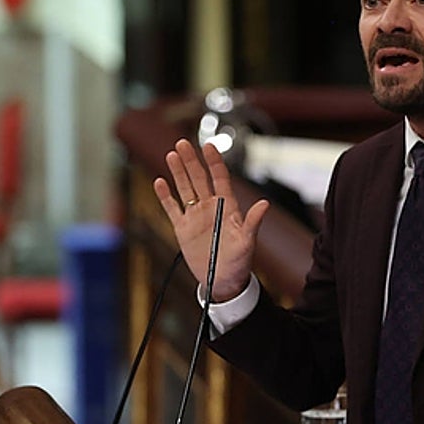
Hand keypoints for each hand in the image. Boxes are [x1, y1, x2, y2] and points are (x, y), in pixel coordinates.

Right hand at [153, 139, 269, 302]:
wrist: (223, 281)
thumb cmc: (239, 262)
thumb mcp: (247, 242)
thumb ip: (253, 222)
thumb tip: (264, 204)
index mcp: (227, 206)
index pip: (219, 178)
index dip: (214, 162)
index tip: (208, 146)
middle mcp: (210, 207)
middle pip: (199, 178)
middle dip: (191, 161)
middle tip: (182, 143)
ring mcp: (195, 216)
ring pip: (184, 189)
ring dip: (178, 172)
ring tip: (171, 154)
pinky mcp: (182, 228)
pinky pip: (171, 208)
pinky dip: (165, 196)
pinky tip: (159, 181)